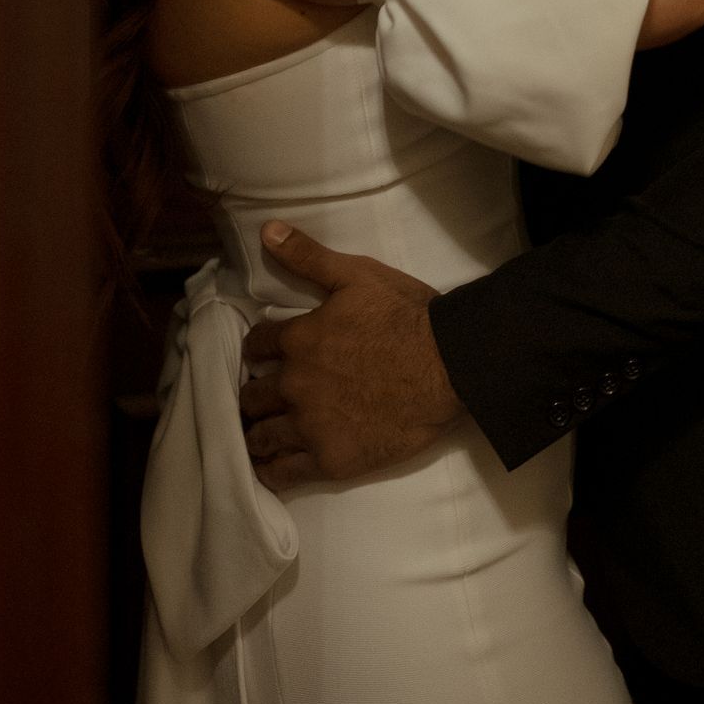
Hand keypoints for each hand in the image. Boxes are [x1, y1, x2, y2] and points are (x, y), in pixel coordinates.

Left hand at [239, 225, 460, 488]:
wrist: (451, 365)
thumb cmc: (407, 316)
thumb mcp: (358, 275)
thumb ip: (308, 256)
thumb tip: (266, 230)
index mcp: (298, 340)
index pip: (256, 345)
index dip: (258, 348)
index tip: (263, 354)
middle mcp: (295, 385)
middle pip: (252, 396)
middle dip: (254, 394)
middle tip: (261, 397)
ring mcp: (311, 427)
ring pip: (261, 436)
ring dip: (257, 432)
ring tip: (259, 433)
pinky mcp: (331, 460)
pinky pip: (285, 473)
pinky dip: (272, 470)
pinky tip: (270, 467)